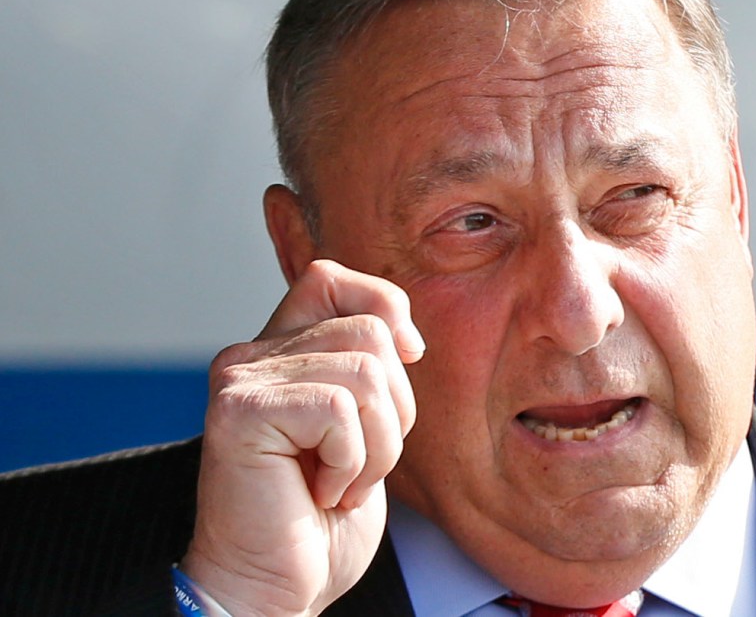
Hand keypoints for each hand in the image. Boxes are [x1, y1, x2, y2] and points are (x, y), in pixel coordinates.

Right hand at [180, 259, 422, 615]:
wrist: (272, 588)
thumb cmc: (319, 518)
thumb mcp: (362, 427)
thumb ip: (368, 370)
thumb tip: (407, 336)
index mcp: (278, 351)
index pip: (332, 278)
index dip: (382, 309)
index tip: (405, 361)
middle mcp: (250, 355)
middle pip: (370, 332)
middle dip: (394, 409)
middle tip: (360, 463)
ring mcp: (240, 379)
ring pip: (366, 371)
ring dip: (378, 446)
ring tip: (341, 482)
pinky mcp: (240, 411)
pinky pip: (340, 410)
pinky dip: (352, 464)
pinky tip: (321, 493)